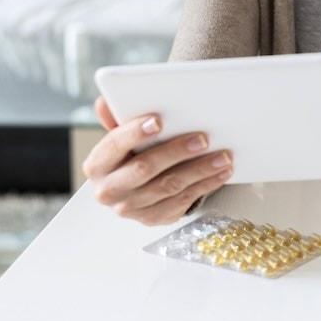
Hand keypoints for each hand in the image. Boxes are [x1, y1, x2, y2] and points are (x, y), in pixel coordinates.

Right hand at [82, 95, 233, 224]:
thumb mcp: (121, 136)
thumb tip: (105, 102)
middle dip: (175, 151)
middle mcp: (109, 190)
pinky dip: (205, 185)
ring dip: (199, 170)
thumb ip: (116, 118)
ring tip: (222, 156)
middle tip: (202, 139)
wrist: (132, 189)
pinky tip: (221, 172)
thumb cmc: (129, 155)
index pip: (114, 145)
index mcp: (97, 165)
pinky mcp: (153, 218)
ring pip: (169, 187)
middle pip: (144, 168)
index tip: (157, 121)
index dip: (134, 133)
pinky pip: (182, 201)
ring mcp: (131, 208)